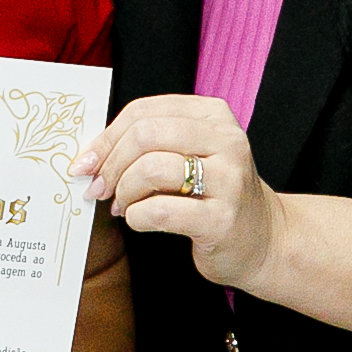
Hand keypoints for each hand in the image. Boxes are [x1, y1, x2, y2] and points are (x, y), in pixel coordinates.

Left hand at [70, 94, 282, 291]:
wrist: (264, 240)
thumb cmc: (214, 196)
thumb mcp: (190, 155)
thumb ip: (149, 144)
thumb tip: (91, 154)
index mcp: (214, 116)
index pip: (144, 111)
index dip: (106, 137)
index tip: (87, 161)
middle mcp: (227, 141)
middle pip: (144, 134)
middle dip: (111, 163)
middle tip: (99, 187)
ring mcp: (229, 180)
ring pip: (150, 168)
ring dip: (123, 191)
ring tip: (122, 205)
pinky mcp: (222, 219)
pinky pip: (160, 210)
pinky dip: (137, 216)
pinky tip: (139, 220)